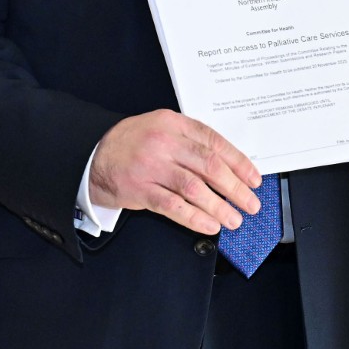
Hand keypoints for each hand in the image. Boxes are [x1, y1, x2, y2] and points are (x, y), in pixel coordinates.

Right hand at [89, 110, 261, 235]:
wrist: (94, 156)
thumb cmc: (133, 143)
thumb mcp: (163, 128)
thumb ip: (191, 140)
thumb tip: (229, 165)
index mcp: (174, 123)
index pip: (215, 142)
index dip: (239, 162)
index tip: (254, 178)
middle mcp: (165, 142)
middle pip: (209, 166)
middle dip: (235, 188)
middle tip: (250, 203)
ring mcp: (152, 167)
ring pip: (194, 188)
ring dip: (219, 206)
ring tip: (234, 219)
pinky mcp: (140, 190)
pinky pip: (173, 206)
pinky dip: (194, 218)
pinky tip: (209, 225)